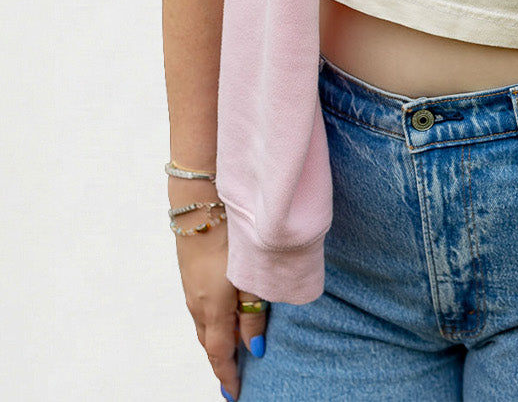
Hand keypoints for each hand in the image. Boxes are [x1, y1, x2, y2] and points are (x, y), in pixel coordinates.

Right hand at [174, 216, 267, 399]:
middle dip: (222, 360)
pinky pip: (200, 309)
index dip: (228, 376)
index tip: (235, 394)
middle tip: (236, 375)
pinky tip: (224, 313)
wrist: (199, 206)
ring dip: (217, 339)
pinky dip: (212, 320)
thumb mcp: (249, 277)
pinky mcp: (189, 275)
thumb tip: (255, 346)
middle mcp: (197, 304)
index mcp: (213, 309)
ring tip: (233, 348)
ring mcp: (190, 290)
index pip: (219, 354)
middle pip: (210, 342)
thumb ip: (253, 312)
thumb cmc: (229, 237)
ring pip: (204, 325)